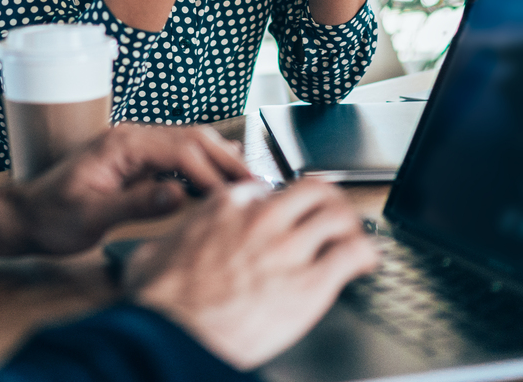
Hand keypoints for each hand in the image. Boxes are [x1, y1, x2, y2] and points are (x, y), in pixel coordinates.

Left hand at [0, 124, 251, 261]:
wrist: (28, 216)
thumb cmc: (53, 218)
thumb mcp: (90, 216)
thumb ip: (134, 204)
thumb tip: (177, 194)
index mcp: (121, 145)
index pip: (181, 149)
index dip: (214, 170)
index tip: (240, 193)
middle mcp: (131, 137)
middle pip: (191, 138)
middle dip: (227, 160)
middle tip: (260, 185)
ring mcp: (135, 146)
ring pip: (189, 142)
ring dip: (221, 159)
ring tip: (252, 181)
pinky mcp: (137, 160)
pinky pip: (179, 154)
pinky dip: (205, 163)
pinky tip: (225, 175)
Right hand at [126, 179, 379, 369]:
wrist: (173, 333)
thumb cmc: (161, 301)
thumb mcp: (156, 251)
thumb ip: (173, 240)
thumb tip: (160, 250)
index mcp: (226, 207)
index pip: (270, 189)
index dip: (282, 204)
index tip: (288, 217)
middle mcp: (261, 219)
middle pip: (313, 189)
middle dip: (328, 200)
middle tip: (334, 215)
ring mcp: (288, 248)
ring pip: (339, 214)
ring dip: (350, 225)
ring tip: (353, 238)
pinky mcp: (309, 284)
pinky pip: (354, 253)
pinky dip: (366, 253)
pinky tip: (366, 261)